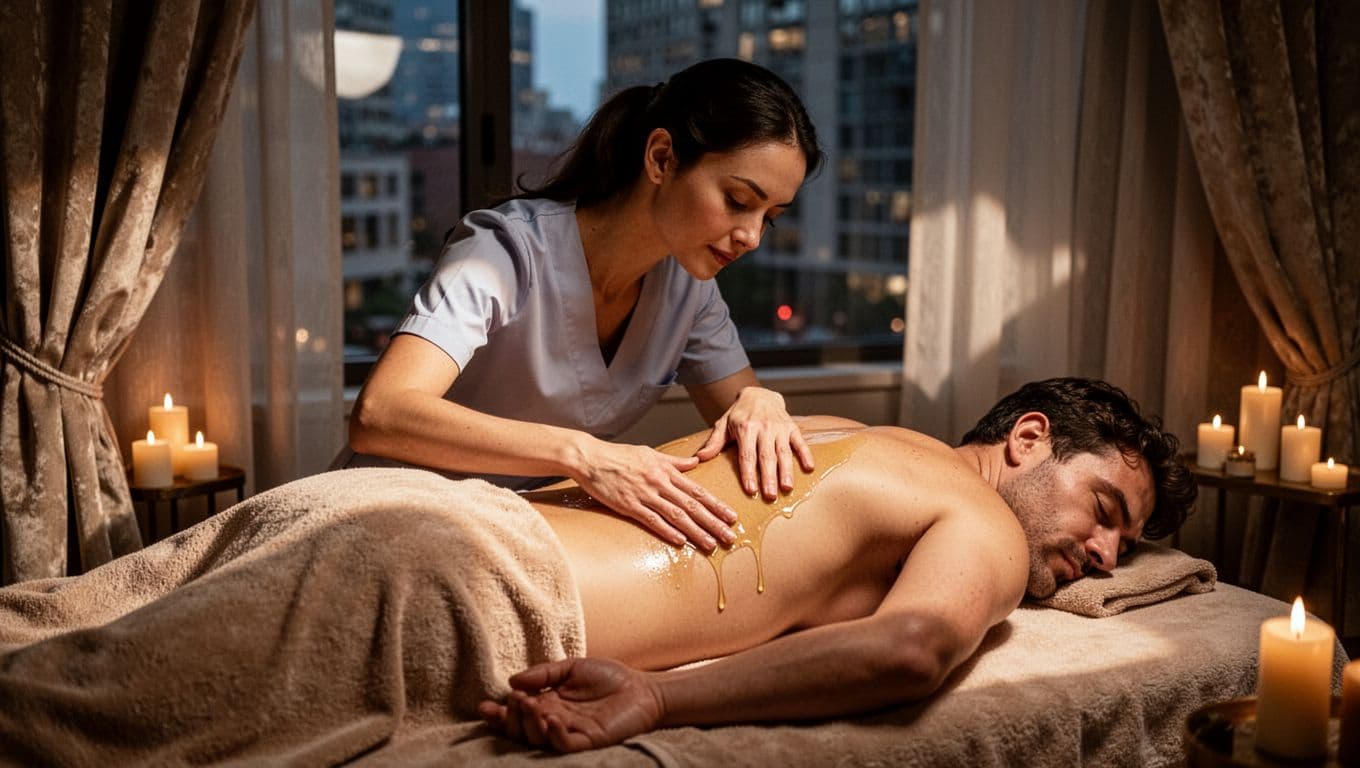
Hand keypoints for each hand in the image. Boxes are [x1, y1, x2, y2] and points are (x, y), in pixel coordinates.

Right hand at [478, 657, 663, 751]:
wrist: (642, 687)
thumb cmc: (609, 677)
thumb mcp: (571, 667)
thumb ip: (543, 672)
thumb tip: (511, 681)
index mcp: (547, 704)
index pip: (516, 714)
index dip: (499, 714)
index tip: (483, 707)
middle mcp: (554, 721)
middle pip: (521, 729)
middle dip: (511, 718)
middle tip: (515, 701)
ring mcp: (570, 733)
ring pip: (539, 738)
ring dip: (529, 724)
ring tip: (530, 705)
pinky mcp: (588, 741)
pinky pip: (565, 744)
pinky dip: (554, 734)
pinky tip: (552, 719)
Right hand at [573, 440, 736, 551]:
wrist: (591, 458)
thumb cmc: (620, 455)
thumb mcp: (650, 453)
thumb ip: (674, 461)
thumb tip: (695, 462)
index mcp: (666, 471)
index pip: (697, 490)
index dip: (716, 504)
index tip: (731, 516)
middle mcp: (659, 483)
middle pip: (692, 505)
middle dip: (713, 522)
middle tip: (730, 536)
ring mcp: (645, 495)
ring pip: (676, 515)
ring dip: (696, 531)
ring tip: (711, 544)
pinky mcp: (629, 505)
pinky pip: (652, 520)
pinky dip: (668, 531)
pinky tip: (681, 541)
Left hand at [695, 387, 813, 498]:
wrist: (760, 394)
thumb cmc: (739, 414)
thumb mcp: (723, 424)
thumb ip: (714, 442)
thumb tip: (699, 458)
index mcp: (745, 428)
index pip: (746, 455)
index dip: (749, 473)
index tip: (750, 490)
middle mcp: (764, 428)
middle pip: (766, 456)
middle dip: (769, 477)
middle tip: (770, 496)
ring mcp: (780, 428)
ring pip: (783, 452)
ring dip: (786, 471)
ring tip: (787, 488)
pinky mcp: (792, 427)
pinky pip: (800, 442)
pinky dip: (805, 454)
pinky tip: (809, 468)